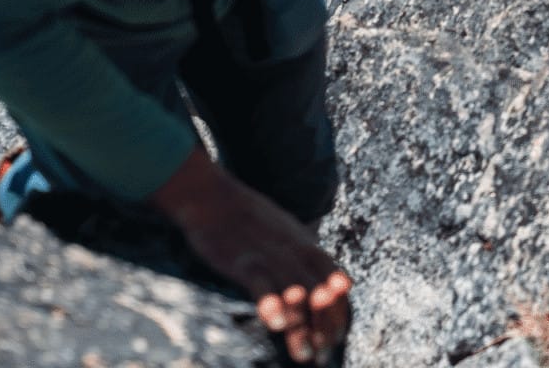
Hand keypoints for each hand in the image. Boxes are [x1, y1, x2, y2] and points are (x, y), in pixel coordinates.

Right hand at [153, 149, 350, 363]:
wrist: (211, 196)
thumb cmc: (246, 217)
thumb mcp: (282, 230)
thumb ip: (299, 253)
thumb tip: (310, 281)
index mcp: (304, 241)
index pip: (333, 276)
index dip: (338, 307)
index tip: (337, 337)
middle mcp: (292, 249)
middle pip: (318, 288)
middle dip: (325, 323)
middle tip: (324, 353)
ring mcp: (269, 254)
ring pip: (294, 291)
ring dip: (302, 324)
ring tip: (307, 355)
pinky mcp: (243, 260)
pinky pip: (261, 282)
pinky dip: (271, 302)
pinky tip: (277, 324)